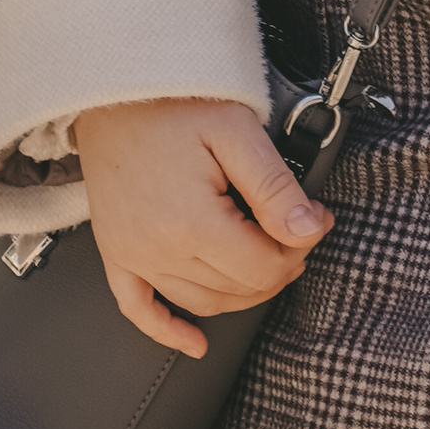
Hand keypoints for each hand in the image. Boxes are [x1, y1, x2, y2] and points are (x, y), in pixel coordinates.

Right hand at [73, 97, 332, 358]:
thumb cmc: (175, 101)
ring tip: (266, 261)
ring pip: (200, 301)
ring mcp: (131, 255)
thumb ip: (276, 188)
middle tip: (297, 234)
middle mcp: (156, 249)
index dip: (299, 249)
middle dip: (278, 267)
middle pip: (236, 289)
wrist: (116, 86)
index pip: (262, 268)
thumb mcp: (239, 133)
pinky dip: (168, 330)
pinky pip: (138, 309)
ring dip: (241, 293)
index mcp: (190, 222)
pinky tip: (195, 342)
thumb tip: (309, 230)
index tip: (314, 221)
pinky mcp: (115, 252)